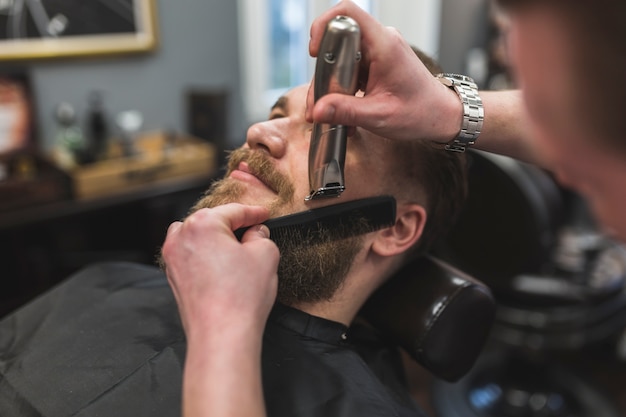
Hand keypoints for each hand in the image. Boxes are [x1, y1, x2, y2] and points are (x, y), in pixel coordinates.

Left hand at [161, 204, 278, 340]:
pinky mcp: (174, 278)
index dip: (254, 212)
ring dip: (216, 238)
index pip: (234, 211)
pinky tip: (224, 268)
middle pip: (212, 221)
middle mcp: (181, 237)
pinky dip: (206, 255)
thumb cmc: (240, 297)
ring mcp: (173, 259)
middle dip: (233, 225)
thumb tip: (256, 233)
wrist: (221, 335)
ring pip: (197, 237)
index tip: (263, 215)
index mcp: (202, 224)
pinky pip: (191, 256)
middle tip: (255, 232)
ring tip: (238, 250)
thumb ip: (261, 235)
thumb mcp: (265, 254)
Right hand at [306, 0, 461, 142]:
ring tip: (332, 112)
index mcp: (384, 45)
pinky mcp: (377, 62)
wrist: (442, 115)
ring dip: (332, 84)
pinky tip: (345, 110)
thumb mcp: (379, 116)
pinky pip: (350, 67)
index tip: (315, 52)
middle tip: (319, 101)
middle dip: (324, 72)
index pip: (348, 13)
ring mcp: (379, 51)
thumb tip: (318, 110)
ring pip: (341, 57)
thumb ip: (346, 112)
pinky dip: (343, 88)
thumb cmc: (420, 113)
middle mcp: (381, 42)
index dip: (324, 25)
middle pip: (338, 41)